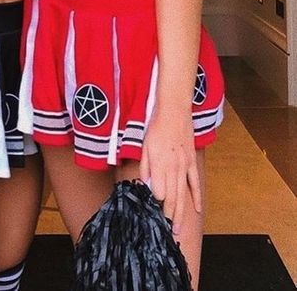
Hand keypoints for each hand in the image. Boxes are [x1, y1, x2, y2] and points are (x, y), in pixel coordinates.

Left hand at [140, 111, 200, 235]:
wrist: (174, 111)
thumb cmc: (156, 126)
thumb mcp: (145, 145)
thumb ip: (146, 166)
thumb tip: (145, 184)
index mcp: (160, 164)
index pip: (159, 193)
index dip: (156, 208)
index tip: (153, 220)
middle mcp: (173, 168)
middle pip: (172, 198)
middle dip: (168, 217)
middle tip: (166, 233)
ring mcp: (184, 166)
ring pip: (182, 194)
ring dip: (180, 213)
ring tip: (177, 228)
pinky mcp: (191, 162)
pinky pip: (194, 183)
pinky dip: (196, 197)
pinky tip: (197, 210)